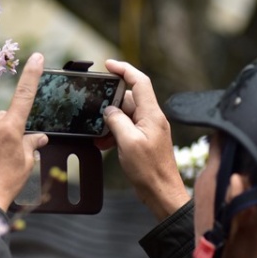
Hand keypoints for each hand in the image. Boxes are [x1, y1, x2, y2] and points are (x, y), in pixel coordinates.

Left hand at [0, 54, 48, 212]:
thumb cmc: (6, 184)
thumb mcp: (26, 164)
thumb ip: (31, 145)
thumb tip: (39, 137)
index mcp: (10, 129)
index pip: (24, 96)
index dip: (32, 75)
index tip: (37, 57)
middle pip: (2, 118)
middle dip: (6, 128)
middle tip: (8, 152)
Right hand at [101, 60, 189, 220]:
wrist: (161, 193)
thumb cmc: (149, 170)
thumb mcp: (128, 142)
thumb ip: (117, 121)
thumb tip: (109, 111)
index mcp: (152, 114)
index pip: (139, 82)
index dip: (124, 69)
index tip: (108, 64)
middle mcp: (152, 118)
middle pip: (129, 98)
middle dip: (110, 102)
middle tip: (94, 108)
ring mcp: (148, 129)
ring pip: (125, 115)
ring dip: (109, 122)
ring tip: (97, 133)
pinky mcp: (144, 140)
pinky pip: (126, 129)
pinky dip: (113, 133)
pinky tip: (103, 143)